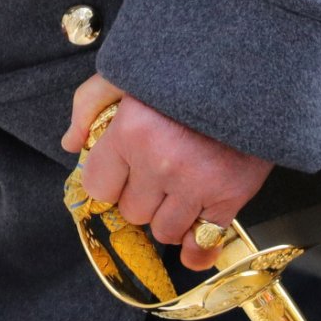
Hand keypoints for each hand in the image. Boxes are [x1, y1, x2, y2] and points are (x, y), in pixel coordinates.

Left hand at [61, 75, 270, 272]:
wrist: (250, 73)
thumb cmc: (180, 73)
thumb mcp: (124, 75)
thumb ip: (88, 106)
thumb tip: (70, 144)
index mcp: (130, 133)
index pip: (99, 187)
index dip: (109, 182)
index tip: (120, 174)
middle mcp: (160, 164)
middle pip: (132, 212)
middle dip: (139, 199)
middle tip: (155, 177)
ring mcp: (196, 183)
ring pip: (165, 230)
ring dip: (168, 218)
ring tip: (177, 196)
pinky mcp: (231, 194)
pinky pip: (204, 240)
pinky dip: (197, 247)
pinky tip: (192, 245)